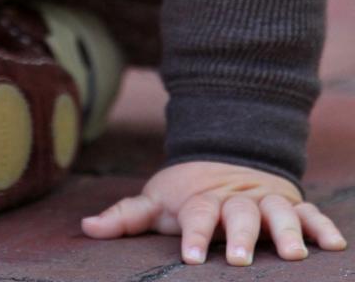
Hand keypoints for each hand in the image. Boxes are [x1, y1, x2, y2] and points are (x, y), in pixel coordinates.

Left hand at [81, 161, 346, 265]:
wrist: (223, 157)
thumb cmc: (186, 193)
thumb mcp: (156, 201)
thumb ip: (126, 216)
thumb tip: (85, 228)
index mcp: (202, 200)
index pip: (197, 216)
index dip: (194, 235)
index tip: (193, 257)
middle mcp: (235, 199)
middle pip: (239, 214)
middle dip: (240, 235)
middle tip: (240, 258)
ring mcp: (264, 200)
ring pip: (277, 211)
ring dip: (286, 229)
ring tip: (292, 253)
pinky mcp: (290, 203)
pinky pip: (310, 212)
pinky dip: (321, 226)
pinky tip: (334, 245)